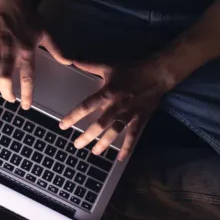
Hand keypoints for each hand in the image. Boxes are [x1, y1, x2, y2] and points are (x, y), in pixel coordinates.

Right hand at [0, 1, 70, 108]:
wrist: (10, 2)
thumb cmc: (29, 18)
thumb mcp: (47, 33)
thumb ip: (57, 50)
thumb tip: (69, 62)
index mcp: (27, 52)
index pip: (27, 78)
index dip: (27, 94)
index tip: (25, 106)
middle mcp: (10, 52)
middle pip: (6, 79)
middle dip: (7, 93)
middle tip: (10, 99)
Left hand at [59, 57, 175, 160]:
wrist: (157, 74)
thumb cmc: (131, 69)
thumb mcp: (108, 65)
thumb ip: (89, 65)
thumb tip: (71, 60)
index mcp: (107, 93)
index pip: (86, 107)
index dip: (73, 117)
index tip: (62, 126)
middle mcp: (116, 106)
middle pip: (99, 125)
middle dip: (87, 136)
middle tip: (76, 145)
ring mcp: (128, 114)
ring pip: (114, 132)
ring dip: (104, 144)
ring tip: (94, 153)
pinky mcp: (139, 119)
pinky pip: (132, 136)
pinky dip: (127, 147)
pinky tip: (120, 158)